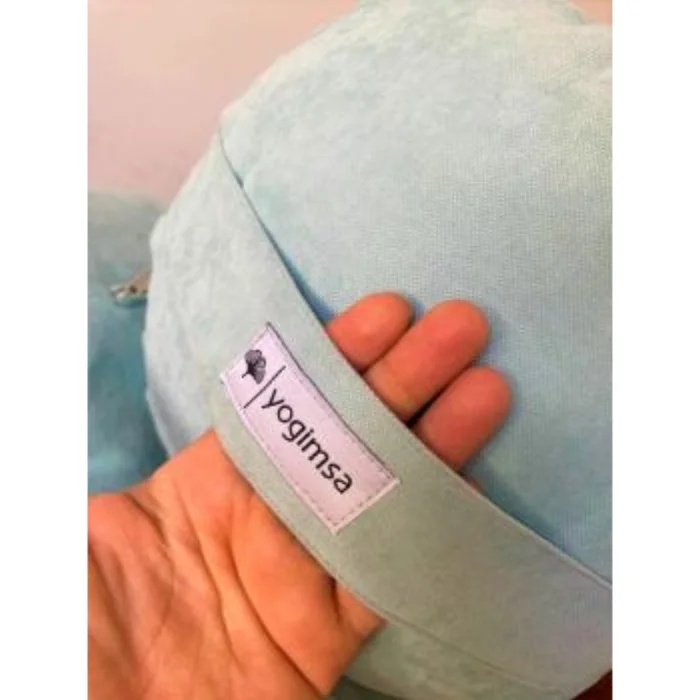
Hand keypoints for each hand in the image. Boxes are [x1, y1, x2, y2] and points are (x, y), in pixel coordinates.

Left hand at [89, 293, 511, 698]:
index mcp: (214, 479)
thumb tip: (106, 374)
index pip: (286, 401)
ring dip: (438, 442)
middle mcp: (273, 513)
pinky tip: (472, 485)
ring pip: (385, 495)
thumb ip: (119, 460)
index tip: (384, 314)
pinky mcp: (331, 634)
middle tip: (458, 326)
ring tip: (485, 387)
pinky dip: (432, 535)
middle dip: (405, 379)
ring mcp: (307, 570)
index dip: (336, 355)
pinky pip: (391, 579)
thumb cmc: (93, 619)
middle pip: (351, 435)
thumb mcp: (90, 533)